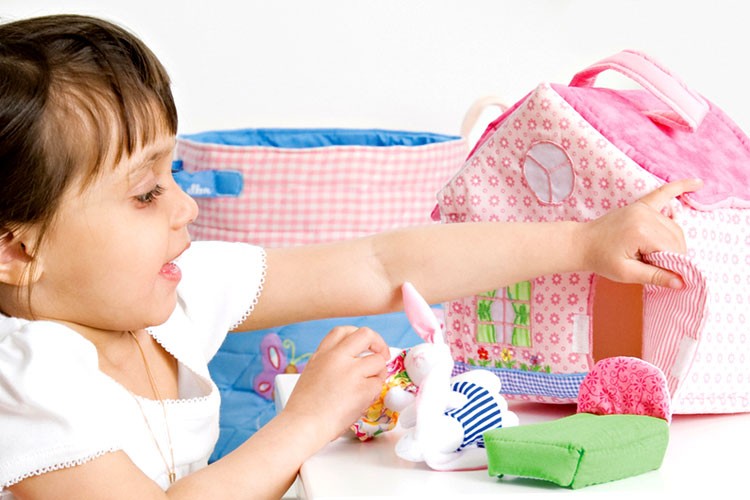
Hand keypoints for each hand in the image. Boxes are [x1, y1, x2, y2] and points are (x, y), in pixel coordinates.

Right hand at [282, 326, 388, 442]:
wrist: (303, 425)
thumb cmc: (304, 409)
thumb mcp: (312, 374)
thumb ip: (331, 364)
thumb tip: (353, 364)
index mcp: (322, 354)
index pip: (343, 331)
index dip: (359, 336)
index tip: (365, 345)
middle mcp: (337, 357)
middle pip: (366, 334)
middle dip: (379, 343)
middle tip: (382, 355)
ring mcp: (351, 371)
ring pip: (378, 361)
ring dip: (378, 373)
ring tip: (367, 387)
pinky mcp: (362, 388)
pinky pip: (378, 384)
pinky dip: (374, 392)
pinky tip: (362, 401)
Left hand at [581, 178, 702, 287]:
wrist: (581, 243)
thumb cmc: (601, 259)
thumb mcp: (626, 273)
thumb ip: (655, 276)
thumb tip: (681, 283)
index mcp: (642, 231)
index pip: (673, 250)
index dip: (672, 266)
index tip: (664, 275)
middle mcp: (646, 215)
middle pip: (676, 238)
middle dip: (673, 255)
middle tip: (655, 267)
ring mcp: (643, 208)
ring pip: (674, 227)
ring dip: (672, 242)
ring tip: (654, 255)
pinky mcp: (640, 205)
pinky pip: (664, 193)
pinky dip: (680, 188)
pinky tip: (698, 184)